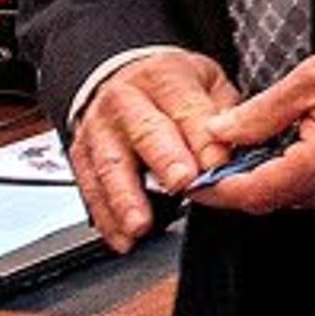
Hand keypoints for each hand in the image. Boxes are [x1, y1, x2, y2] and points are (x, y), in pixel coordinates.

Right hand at [68, 47, 240, 250]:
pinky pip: (90, 189)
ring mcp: (99, 128)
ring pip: (111, 165)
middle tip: (183, 183)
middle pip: (145, 131)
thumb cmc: (172, 86)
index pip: (186, 107)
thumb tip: (233, 148)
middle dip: (165, 160)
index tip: (216, 164)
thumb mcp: (207, 82)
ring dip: (126, 198)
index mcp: (164, 77)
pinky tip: (122, 238)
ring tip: (141, 224)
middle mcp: (126, 100)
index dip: (202, 138)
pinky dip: (106, 218)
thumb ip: (224, 113)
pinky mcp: (81, 155)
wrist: (121, 78)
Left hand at [189, 40, 314, 221]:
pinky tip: (299, 148)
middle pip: (272, 201)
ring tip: (267, 142)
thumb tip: (222, 132)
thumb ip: (261, 111)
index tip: (196, 181)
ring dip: (270, 179)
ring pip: (293, 200)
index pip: (256, 193)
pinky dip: (297, 177)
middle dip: (242, 181)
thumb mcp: (313, 78)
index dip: (219, 191)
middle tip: (225, 154)